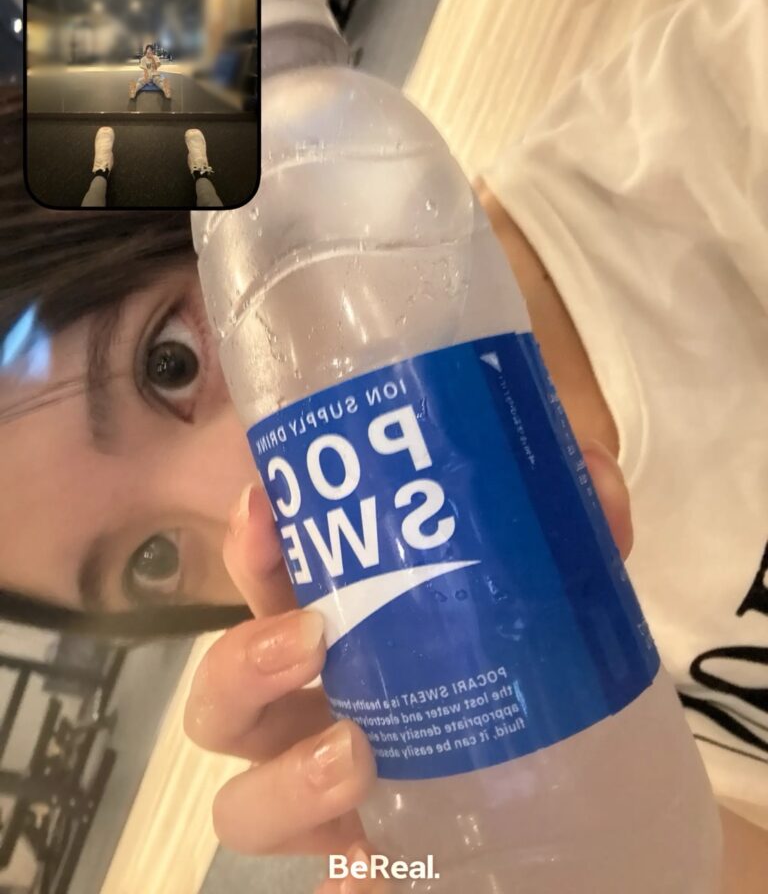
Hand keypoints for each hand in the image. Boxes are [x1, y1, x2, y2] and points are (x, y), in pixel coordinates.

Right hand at [184, 440, 631, 891]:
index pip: (264, 583)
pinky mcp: (371, 860)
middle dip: (244, 664)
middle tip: (313, 640)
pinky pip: (333, 884)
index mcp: (335, 628)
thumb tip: (596, 480)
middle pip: (222, 699)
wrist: (578, 773)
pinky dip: (346, 884)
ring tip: (353, 756)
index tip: (266, 509)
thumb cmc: (529, 650)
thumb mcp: (552, 576)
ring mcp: (330, 796)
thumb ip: (577, 523)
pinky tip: (372, 873)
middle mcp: (311, 712)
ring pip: (243, 805)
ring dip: (283, 784)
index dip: (250, 549)